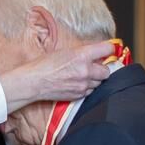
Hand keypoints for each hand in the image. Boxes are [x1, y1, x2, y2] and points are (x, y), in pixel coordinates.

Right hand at [0, 39, 122, 113]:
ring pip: (99, 82)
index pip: (108, 50)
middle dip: (101, 68)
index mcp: (83, 55)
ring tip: (82, 75)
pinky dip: (87, 87)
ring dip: (95, 79)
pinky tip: (76, 83)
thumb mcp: (65, 51)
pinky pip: (90, 91)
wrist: (34, 82)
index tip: (108, 51)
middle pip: (107, 71)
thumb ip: (83, 52)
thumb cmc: (45, 64)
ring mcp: (83, 85)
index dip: (109, 50)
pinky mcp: (79, 95)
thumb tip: (96, 53)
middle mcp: (86, 70)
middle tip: (94, 66)